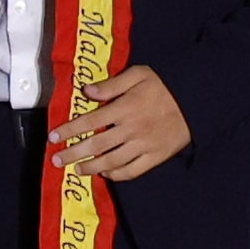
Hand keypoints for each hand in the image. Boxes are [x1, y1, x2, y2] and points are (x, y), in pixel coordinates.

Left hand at [49, 64, 191, 180]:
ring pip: (112, 161)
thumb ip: (112, 84)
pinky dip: (116, 174)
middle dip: (73, 153)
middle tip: (57, 160)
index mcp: (125, 108)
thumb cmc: (164, 85)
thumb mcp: (139, 74)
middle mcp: (132, 129)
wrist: (196, 100)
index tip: (53, 136)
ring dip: (91, 167)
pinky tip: (105, 173)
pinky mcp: (155, 157)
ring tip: (76, 170)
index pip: (90, 122)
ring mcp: (144, 146)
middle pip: (96, 145)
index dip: (69, 130)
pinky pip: (132, 170)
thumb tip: (86, 91)